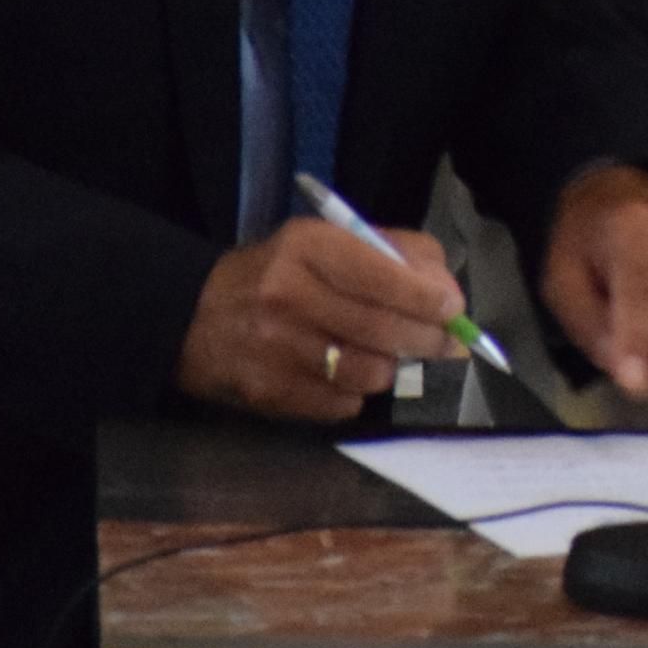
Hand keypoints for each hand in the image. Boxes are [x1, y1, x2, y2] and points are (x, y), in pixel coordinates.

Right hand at [175, 216, 462, 424]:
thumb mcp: (324, 242)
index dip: (427, 297)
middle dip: (428, 339)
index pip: (383, 274)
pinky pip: (342, 405)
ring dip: (389, 369)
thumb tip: (447, 292)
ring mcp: (277, 348)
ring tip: (383, 356)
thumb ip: (391, 253)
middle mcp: (289, 295)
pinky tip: (343, 376)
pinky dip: (355, 394)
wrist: (192, 315)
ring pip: (370, 373)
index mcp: (307, 247)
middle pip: (383, 328)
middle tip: (447, 344)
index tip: (454, 309)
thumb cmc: (276, 273)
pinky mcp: (270, 391)